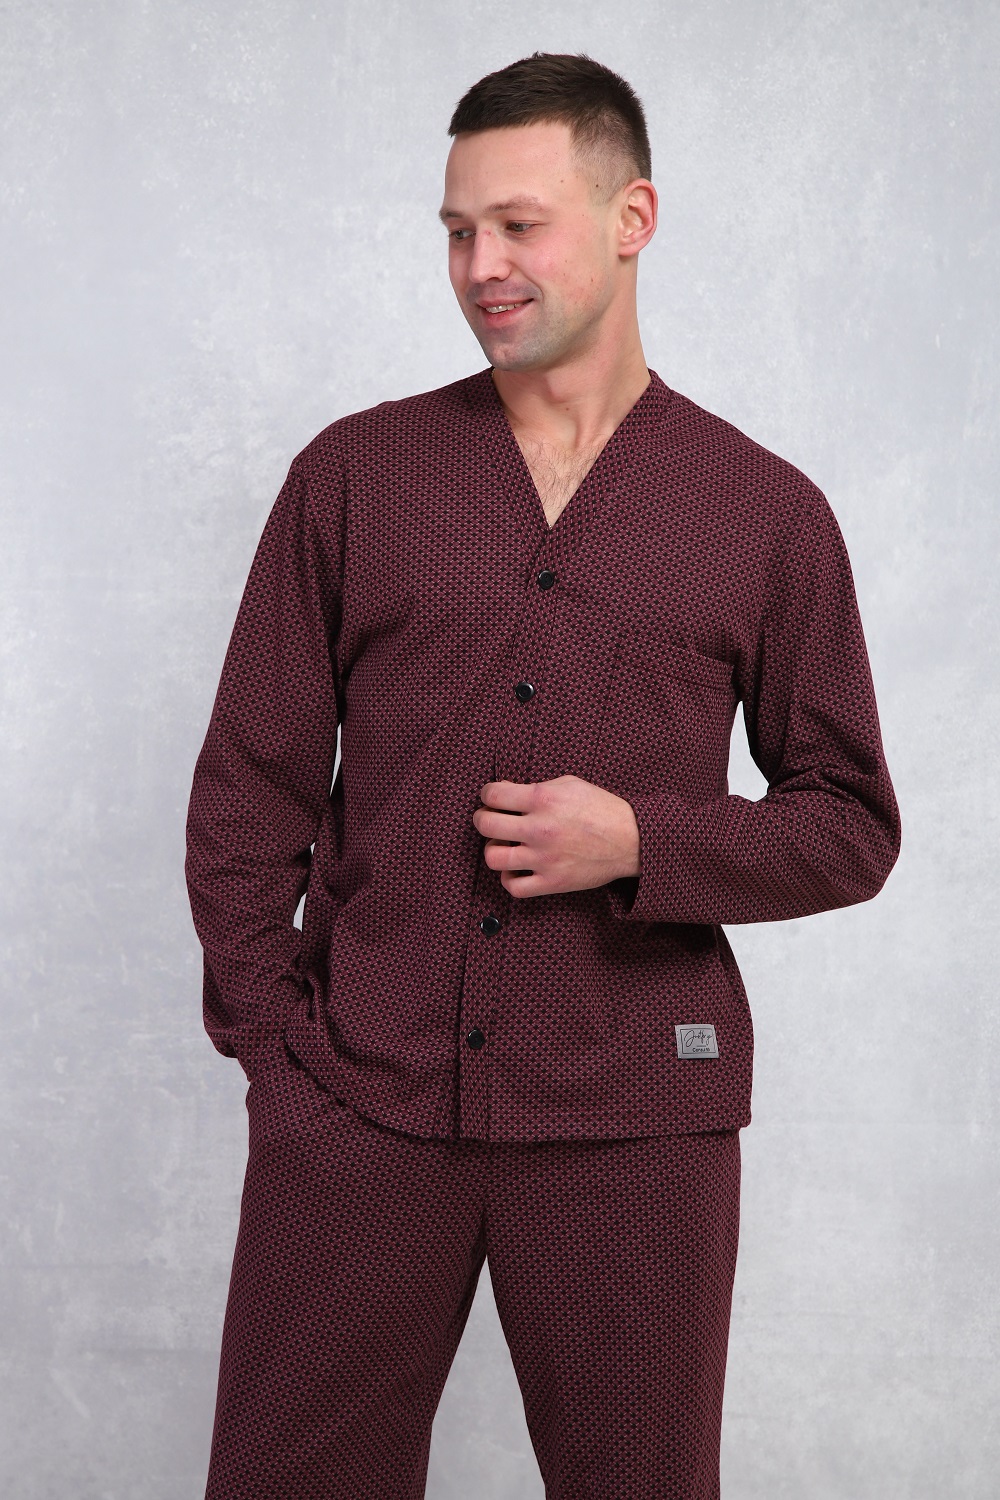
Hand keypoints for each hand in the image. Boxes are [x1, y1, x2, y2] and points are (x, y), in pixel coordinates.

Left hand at [472, 775, 640, 898]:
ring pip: (493, 858)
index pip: (493, 794)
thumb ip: (535, 787)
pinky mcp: (552, 882)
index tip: (492, 797)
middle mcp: (540, 829)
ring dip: (494, 849)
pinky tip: (517, 868)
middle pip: (485, 825)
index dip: (487, 794)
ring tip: (505, 844)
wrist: (632, 840)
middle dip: (483, 818)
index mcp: (543, 799)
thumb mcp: (569, 784)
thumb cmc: (600, 808)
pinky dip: (509, 878)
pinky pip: (513, 887)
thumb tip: (504, 793)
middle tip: (491, 819)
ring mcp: (544, 858)